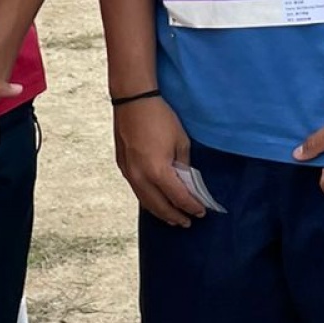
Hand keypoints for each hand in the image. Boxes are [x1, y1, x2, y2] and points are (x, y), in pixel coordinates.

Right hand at [113, 93, 205, 226]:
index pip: (178, 198)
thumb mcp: (181, 141)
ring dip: (160, 212)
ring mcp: (129, 173)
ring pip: (145, 202)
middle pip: (160, 207)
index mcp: (158, 171)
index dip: (191, 207)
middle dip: (175, 216)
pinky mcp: (123, 167)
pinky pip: (137, 191)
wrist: (133, 100)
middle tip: (187, 222)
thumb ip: (184, 165)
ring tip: (172, 218)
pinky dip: (148, 200)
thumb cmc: (159, 117)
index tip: (201, 211)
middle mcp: (140, 177)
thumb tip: (187, 182)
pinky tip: (155, 201)